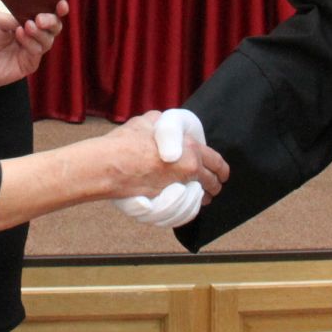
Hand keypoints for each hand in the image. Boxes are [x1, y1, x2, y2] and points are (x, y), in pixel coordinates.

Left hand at [0, 0, 66, 94]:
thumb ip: (16, 15)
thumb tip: (32, 14)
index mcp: (25, 18)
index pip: (46, 12)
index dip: (57, 8)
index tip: (61, 3)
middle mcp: (31, 33)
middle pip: (53, 26)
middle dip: (51, 20)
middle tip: (40, 18)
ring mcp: (31, 49)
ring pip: (48, 39)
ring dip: (40, 31)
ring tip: (27, 26)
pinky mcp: (28, 63)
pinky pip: (37, 51)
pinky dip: (31, 42)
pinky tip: (20, 35)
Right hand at [102, 110, 224, 214]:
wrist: (110, 164)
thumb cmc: (127, 142)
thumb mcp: (149, 121)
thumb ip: (164, 124)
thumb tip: (163, 124)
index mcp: (190, 150)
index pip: (216, 162)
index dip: (222, 169)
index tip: (222, 174)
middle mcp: (188, 170)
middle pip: (211, 183)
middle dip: (214, 185)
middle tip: (213, 187)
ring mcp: (178, 188)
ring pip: (198, 199)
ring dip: (200, 199)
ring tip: (200, 198)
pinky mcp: (166, 203)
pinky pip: (184, 210)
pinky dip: (187, 208)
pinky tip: (183, 204)